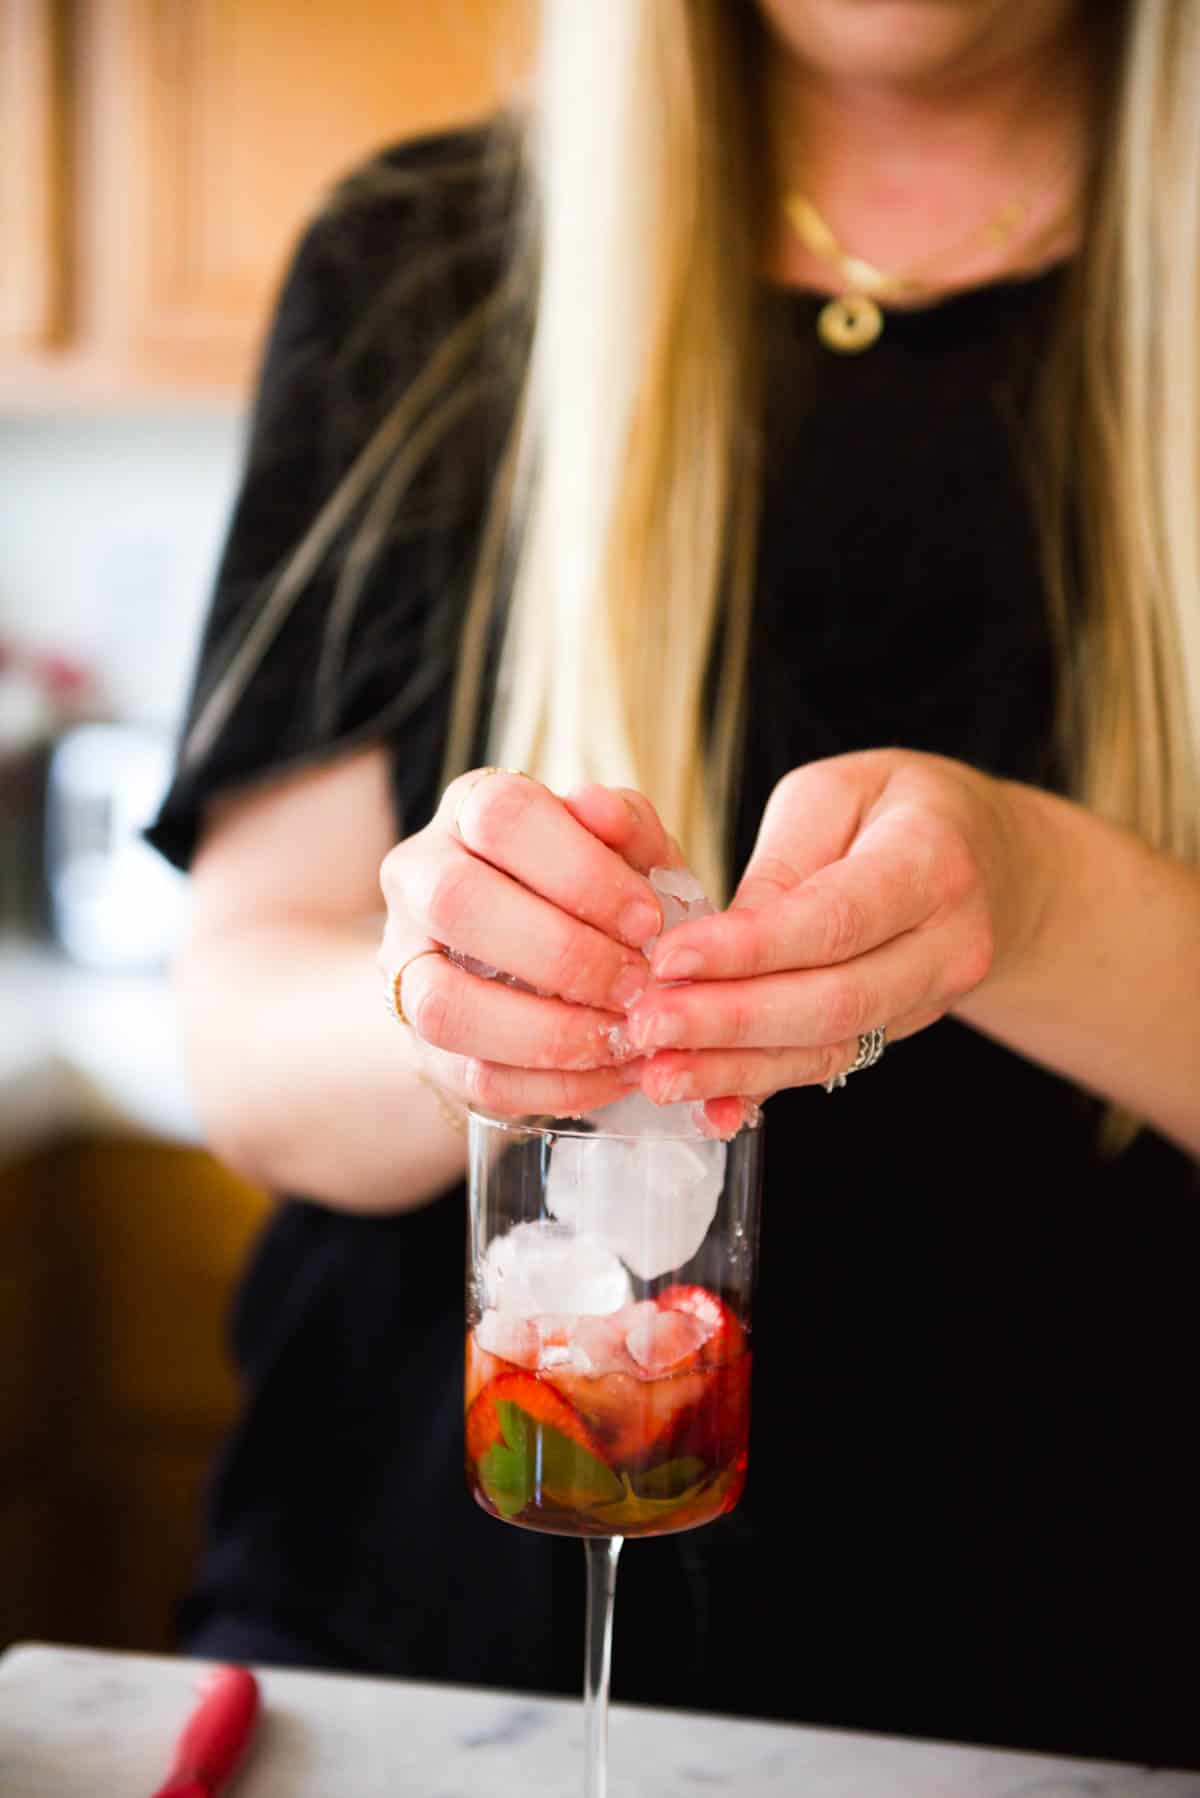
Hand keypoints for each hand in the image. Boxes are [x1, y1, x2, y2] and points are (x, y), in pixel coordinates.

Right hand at [378, 771, 679, 1116]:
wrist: (541, 962)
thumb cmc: (595, 891)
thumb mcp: (627, 850)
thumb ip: (627, 825)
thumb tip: (598, 805)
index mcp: (471, 810)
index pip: (502, 816)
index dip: (580, 871)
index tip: (648, 920)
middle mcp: (419, 878)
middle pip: (455, 900)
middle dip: (563, 952)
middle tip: (636, 982)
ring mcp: (406, 965)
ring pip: (442, 1003)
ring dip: (547, 1031)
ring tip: (623, 1035)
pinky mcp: (420, 1043)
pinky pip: (471, 1076)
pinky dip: (552, 1085)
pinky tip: (611, 1074)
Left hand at [622, 750, 1034, 1105]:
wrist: (988, 858)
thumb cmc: (895, 808)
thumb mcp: (834, 794)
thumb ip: (781, 865)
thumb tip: (718, 942)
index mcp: (931, 861)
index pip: (835, 919)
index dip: (749, 948)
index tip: (669, 958)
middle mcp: (948, 942)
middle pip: (834, 999)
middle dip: (730, 1020)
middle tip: (647, 1026)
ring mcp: (932, 998)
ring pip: (830, 1046)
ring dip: (737, 1068)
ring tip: (660, 1074)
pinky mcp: (901, 1029)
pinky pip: (829, 1063)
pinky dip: (763, 1085)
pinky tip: (708, 1104)